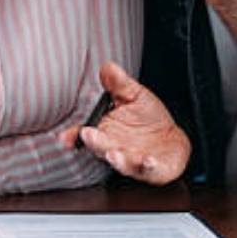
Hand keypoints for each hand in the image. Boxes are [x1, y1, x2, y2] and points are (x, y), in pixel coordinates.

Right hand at [59, 61, 190, 184]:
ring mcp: (133, 161)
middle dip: (95, 143)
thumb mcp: (134, 96)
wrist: (171, 138)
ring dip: (117, 160)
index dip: (74, 136)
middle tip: (89, 136)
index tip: (65, 137)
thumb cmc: (148, 118)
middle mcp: (117, 148)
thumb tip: (108, 67)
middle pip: (101, 148)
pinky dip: (148, 167)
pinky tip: (149, 160)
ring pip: (122, 163)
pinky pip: (149, 170)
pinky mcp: (152, 170)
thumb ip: (119, 83)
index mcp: (107, 132)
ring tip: (114, 154)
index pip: (87, 135)